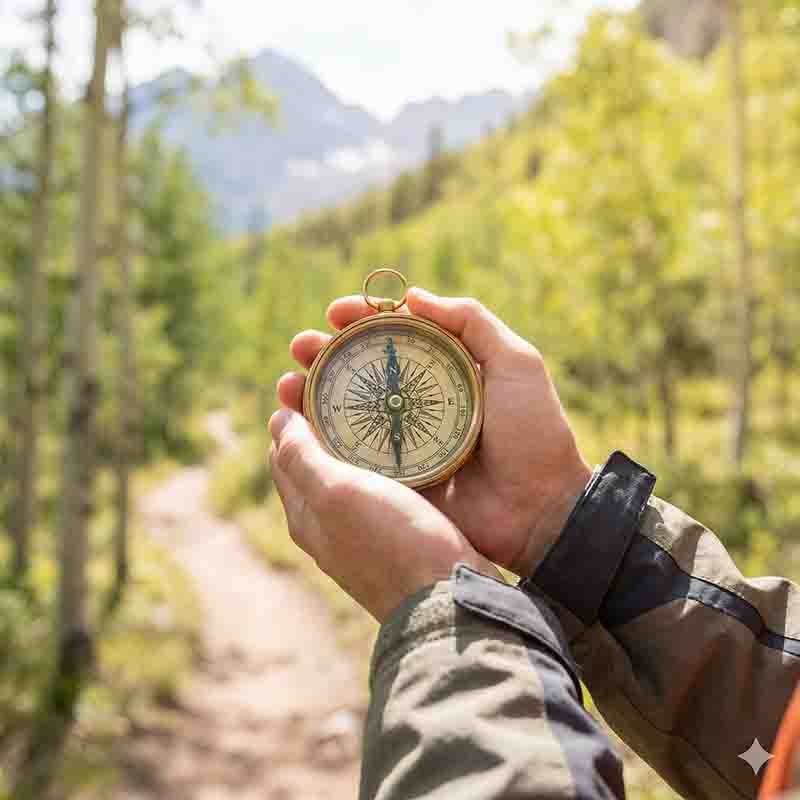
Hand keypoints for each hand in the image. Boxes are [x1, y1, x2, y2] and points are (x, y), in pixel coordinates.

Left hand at [268, 407, 501, 621]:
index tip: (314, 380)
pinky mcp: (399, 536)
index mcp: (306, 514)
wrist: (449, 600)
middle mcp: (329, 526)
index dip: (293, 415)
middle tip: (349, 385)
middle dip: (324, 423)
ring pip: (352, 474)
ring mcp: (364, 534)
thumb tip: (276, 420)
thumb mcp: (338, 494)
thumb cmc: (393, 542)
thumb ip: (302, 459)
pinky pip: (383, 488)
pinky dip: (385, 462)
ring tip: (380, 406)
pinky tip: (408, 447)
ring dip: (358, 441)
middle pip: (316, 462)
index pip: (285, 454)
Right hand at [279, 289, 591, 577]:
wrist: (541, 509)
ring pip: (346, 411)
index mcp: (444, 371)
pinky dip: (320, 440)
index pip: (393, 335)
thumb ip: (472, 322)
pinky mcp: (393, 479)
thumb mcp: (516, 363)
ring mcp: (402, 441)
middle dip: (325, 353)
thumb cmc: (534, 432)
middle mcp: (417, 402)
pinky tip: (295, 427)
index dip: (361, 318)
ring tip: (288, 384)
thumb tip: (412, 295)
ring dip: (312, 393)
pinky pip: (349, 456)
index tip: (335, 311)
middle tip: (302, 347)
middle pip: (360, 370)